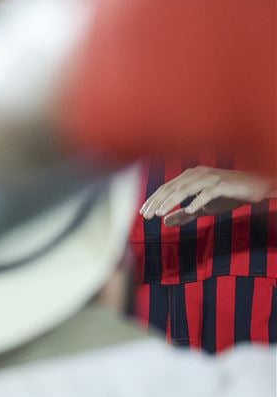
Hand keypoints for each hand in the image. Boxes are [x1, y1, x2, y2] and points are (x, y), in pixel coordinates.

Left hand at [140, 166, 274, 226]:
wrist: (255, 187)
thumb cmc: (227, 195)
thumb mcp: (203, 207)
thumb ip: (183, 214)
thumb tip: (164, 223)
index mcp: (190, 176)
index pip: (166, 188)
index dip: (153, 200)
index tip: (142, 212)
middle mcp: (197, 174)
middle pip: (172, 188)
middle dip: (157, 202)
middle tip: (146, 216)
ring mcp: (210, 178)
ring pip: (186, 189)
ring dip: (171, 201)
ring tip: (160, 214)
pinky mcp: (224, 184)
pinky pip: (208, 193)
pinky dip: (198, 201)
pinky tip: (190, 211)